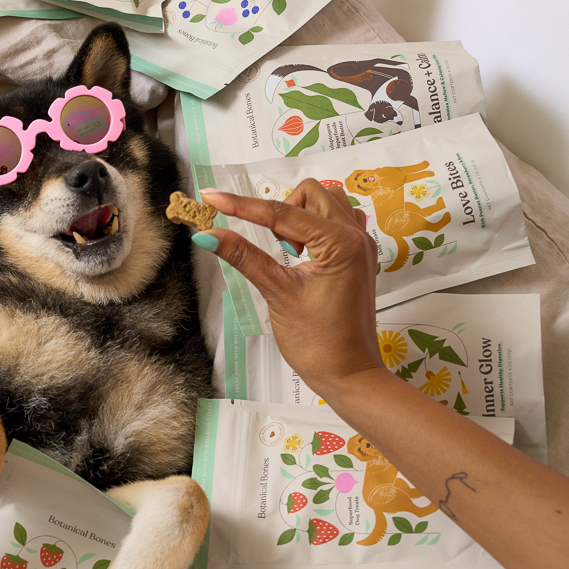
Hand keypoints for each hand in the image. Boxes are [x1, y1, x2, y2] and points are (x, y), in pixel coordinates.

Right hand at [195, 180, 385, 396]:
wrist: (349, 375)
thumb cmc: (319, 341)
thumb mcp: (277, 293)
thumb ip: (244, 257)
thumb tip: (208, 234)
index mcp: (340, 243)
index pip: (281, 213)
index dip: (241, 205)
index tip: (211, 196)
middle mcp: (356, 237)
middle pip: (310, 194)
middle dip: (279, 210)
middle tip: (266, 242)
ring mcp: (361, 246)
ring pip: (326, 202)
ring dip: (300, 215)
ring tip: (288, 250)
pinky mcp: (357, 257)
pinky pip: (337, 221)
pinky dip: (315, 226)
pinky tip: (302, 252)